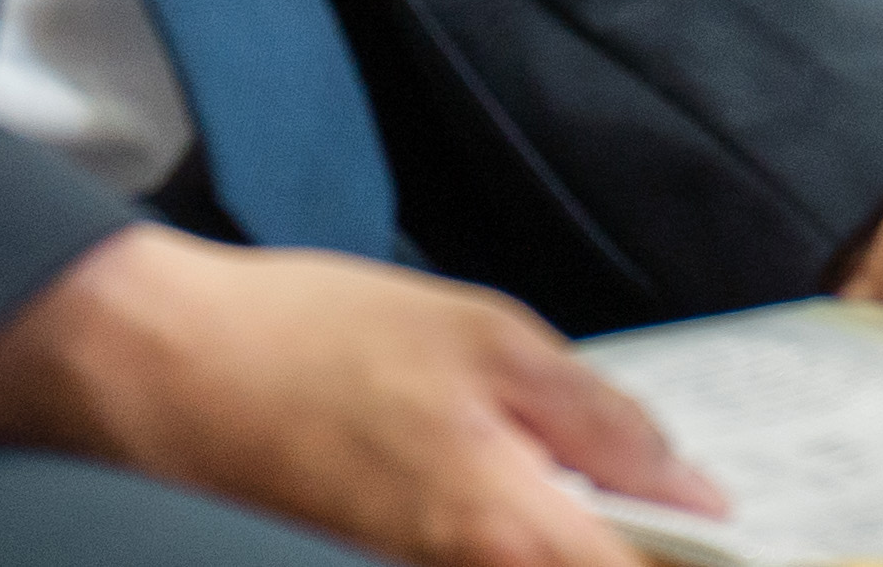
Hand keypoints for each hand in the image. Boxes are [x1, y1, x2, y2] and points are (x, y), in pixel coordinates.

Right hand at [0, 223, 723, 566]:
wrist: (152, 373)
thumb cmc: (307, 339)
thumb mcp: (483, 337)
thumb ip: (602, 420)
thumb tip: (694, 487)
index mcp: (510, 536)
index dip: (693, 560)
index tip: (729, 537)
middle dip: (622, 546)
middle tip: (647, 504)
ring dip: (557, 538)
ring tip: (572, 494)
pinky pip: (464, 565)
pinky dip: (497, 538)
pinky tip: (489, 493)